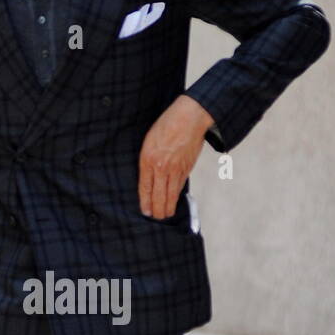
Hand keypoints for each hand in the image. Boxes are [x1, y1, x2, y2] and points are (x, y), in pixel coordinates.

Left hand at [138, 95, 215, 218]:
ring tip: (166, 215)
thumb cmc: (167, 124)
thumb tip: (150, 177)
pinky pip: (180, 186)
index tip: (146, 211)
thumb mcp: (150, 141)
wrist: (189, 117)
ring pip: (170, 194)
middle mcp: (161, 167)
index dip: (145, 202)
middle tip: (156, 217)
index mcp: (148, 159)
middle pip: (158, 195)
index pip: (145, 187)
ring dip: (168, 207)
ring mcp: (175, 169)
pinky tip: (175, 201)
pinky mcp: (186, 168)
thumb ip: (149, 159)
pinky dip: (177, 195)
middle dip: (157, 210)